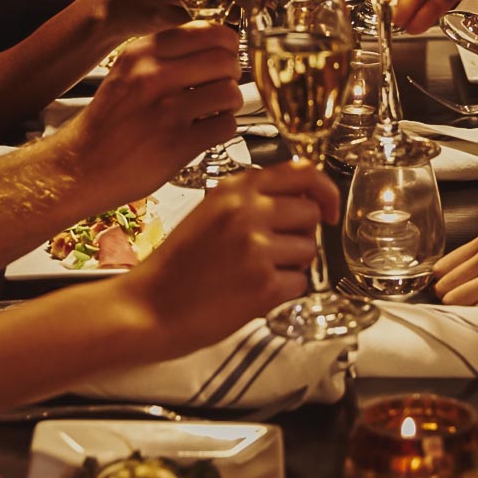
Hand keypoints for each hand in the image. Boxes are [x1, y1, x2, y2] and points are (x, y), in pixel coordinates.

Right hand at [62, 22, 243, 201]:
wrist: (81, 166)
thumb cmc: (109, 121)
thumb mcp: (127, 72)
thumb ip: (164, 56)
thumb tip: (216, 46)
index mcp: (142, 53)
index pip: (207, 31)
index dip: (226, 45)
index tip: (225, 55)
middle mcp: (153, 76)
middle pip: (225, 60)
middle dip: (232, 74)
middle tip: (222, 84)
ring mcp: (167, 111)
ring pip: (230, 92)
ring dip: (229, 103)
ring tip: (214, 110)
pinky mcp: (177, 144)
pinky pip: (226, 126)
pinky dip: (223, 129)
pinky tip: (206, 131)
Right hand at [121, 162, 338, 353]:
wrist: (148, 307)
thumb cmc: (178, 265)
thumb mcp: (210, 211)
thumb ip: (252, 199)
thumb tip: (304, 200)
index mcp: (235, 188)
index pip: (303, 171)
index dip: (325, 190)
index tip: (329, 208)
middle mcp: (249, 211)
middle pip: (312, 213)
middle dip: (301, 235)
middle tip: (272, 252)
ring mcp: (257, 248)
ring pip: (309, 250)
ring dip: (292, 265)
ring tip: (253, 274)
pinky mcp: (264, 285)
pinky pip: (300, 283)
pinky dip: (284, 292)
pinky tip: (251, 294)